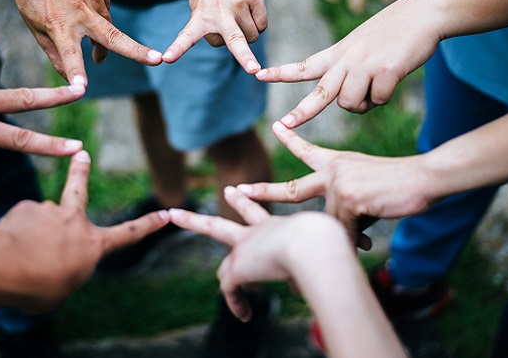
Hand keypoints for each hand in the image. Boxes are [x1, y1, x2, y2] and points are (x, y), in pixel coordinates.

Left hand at [0, 150, 169, 312]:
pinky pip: (20, 224)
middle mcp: (74, 221)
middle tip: (81, 154)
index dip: (150, 225)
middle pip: (80, 189)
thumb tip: (52, 256)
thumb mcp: (61, 290)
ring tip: (20, 252)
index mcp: (93, 245)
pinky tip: (7, 247)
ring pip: (42, 221)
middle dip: (82, 171)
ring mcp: (49, 210)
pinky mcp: (24, 208)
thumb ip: (64, 270)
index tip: (166, 214)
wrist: (4, 268)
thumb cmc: (37, 287)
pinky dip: (15, 234)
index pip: (129, 234)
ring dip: (33, 231)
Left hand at [10, 0, 162, 86]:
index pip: (69, 54)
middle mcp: (79, 10)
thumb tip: (71, 80)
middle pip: (112, 36)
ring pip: (108, 27)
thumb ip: (55, 55)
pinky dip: (99, 18)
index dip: (76, 72)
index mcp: (58, 24)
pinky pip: (106, 11)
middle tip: (157, 60)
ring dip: (103, 39)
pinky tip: (84, 10)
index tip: (80, 88)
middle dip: (136, 50)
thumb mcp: (36, 29)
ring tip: (90, 41)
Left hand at [162, 0, 266, 72]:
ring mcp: (240, 4)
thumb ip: (205, 26)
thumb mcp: (197, 3)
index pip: (186, 36)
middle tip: (253, 69)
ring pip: (251, 37)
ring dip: (247, 34)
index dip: (177, 49)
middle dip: (244, 57)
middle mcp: (220, 11)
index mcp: (200, 15)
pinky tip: (248, 9)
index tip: (166, 59)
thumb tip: (226, 43)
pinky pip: (262, 25)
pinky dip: (257, 23)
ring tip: (237, 16)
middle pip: (234, 39)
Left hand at [169, 186, 351, 320]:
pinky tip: (245, 315)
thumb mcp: (327, 255)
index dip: (254, 206)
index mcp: (281, 227)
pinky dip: (237, 303)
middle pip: (231, 215)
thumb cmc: (331, 249)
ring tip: (177, 213)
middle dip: (217, 204)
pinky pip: (230, 289)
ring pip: (213, 229)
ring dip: (193, 221)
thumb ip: (317, 266)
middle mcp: (260, 231)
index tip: (246, 194)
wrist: (316, 245)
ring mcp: (245, 245)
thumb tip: (312, 283)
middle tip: (207, 191)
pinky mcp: (238, 266)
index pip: (263, 216)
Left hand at [236, 122, 434, 241]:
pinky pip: (342, 232)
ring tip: (363, 244)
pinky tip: (367, 243)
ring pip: (327, 224)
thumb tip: (339, 230)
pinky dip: (354, 242)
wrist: (424, 177)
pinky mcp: (347, 198)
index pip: (307, 150)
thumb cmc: (402, 184)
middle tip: (237, 191)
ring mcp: (337, 184)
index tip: (276, 126)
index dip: (291, 139)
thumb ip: (347, 202)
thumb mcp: (367, 189)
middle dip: (262, 192)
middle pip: (291, 189)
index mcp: (338, 163)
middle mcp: (332, 170)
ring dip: (344, 238)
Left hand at [256, 0, 441, 121]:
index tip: (259, 74)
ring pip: (351, 104)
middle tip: (283, 125)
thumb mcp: (363, 46)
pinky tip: (394, 78)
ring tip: (378, 84)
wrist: (424, 13)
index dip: (282, 72)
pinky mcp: (386, 71)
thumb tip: (347, 104)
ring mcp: (366, 65)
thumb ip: (349, 72)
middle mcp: (347, 59)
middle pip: (320, 93)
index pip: (304, 65)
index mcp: (339, 53)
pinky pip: (379, 100)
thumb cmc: (395, 31)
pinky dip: (386, 96)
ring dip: (364, 104)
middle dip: (301, 112)